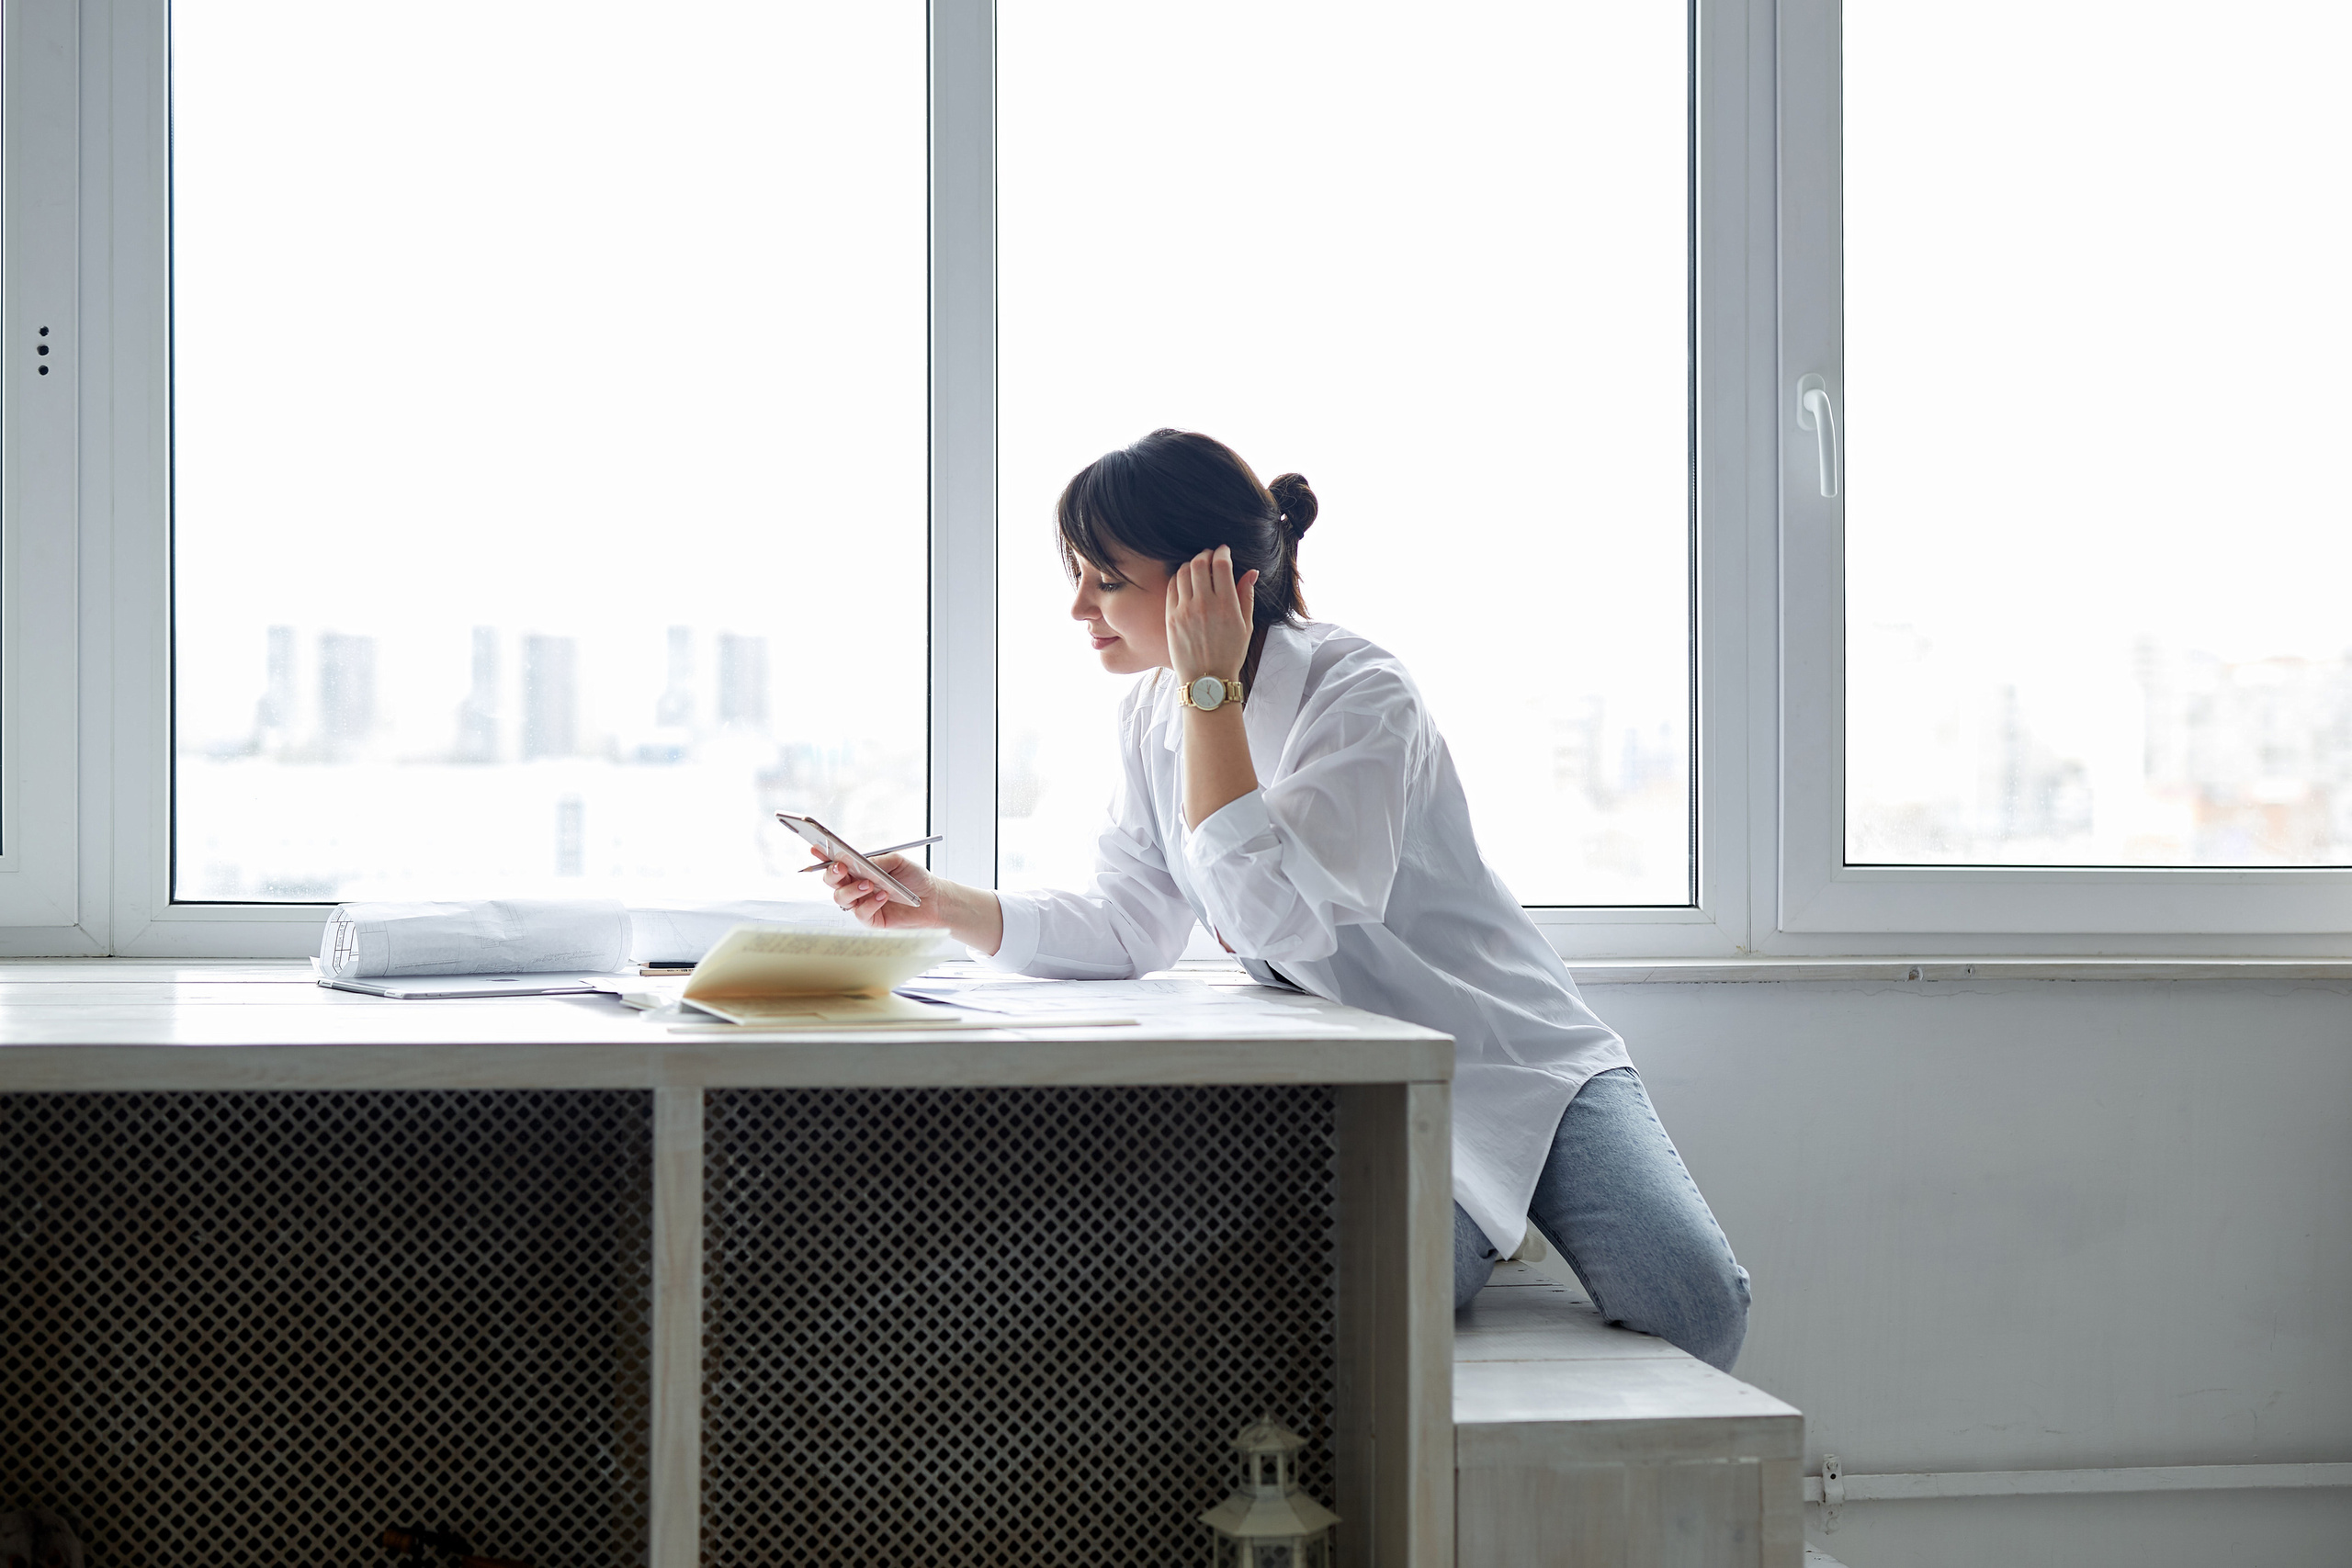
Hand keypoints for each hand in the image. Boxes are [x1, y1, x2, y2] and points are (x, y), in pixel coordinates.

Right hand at [816, 847, 1005, 954]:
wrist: (934, 898)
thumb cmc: (914, 877)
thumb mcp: (897, 861)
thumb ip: (877, 861)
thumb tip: (859, 861)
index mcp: (859, 869)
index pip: (836, 862)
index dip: (823, 856)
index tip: (816, 848)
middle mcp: (856, 886)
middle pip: (831, 881)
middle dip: (832, 874)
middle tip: (841, 867)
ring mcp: (861, 903)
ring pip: (841, 898)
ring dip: (852, 889)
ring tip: (869, 884)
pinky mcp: (870, 919)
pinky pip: (860, 913)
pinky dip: (869, 903)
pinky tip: (882, 896)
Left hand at [1166, 545, 1258, 683]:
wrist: (1207, 680)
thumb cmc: (1230, 654)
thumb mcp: (1246, 626)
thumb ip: (1246, 596)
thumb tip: (1251, 572)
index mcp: (1226, 605)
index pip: (1221, 564)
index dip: (1223, 552)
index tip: (1224, 550)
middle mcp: (1204, 604)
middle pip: (1199, 563)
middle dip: (1205, 554)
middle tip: (1210, 556)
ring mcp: (1185, 610)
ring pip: (1182, 572)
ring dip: (1190, 564)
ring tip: (1197, 567)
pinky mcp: (1171, 617)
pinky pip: (1171, 587)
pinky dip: (1178, 578)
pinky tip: (1185, 580)